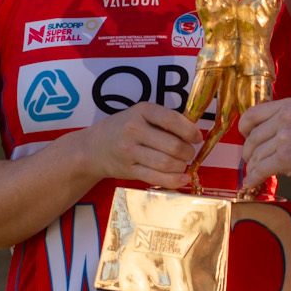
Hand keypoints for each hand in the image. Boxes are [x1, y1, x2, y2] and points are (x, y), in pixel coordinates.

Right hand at [71, 102, 201, 188]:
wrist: (93, 148)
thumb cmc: (123, 129)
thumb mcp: (140, 115)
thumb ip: (163, 121)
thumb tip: (194, 133)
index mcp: (141, 111)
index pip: (171, 119)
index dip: (190, 130)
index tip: (197, 137)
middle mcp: (133, 130)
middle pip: (172, 145)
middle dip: (188, 152)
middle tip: (189, 153)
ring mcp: (129, 151)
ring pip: (166, 163)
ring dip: (181, 166)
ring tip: (182, 164)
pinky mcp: (128, 170)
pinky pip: (156, 178)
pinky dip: (174, 180)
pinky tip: (183, 178)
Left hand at [238, 98, 290, 189]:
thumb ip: (290, 119)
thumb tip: (267, 134)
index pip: (254, 113)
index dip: (245, 128)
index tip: (245, 137)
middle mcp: (285, 117)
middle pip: (253, 137)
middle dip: (249, 152)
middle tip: (251, 162)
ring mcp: (285, 137)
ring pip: (256, 155)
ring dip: (254, 167)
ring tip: (256, 174)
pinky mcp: (287, 158)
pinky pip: (261, 170)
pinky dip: (254, 179)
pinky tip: (252, 184)